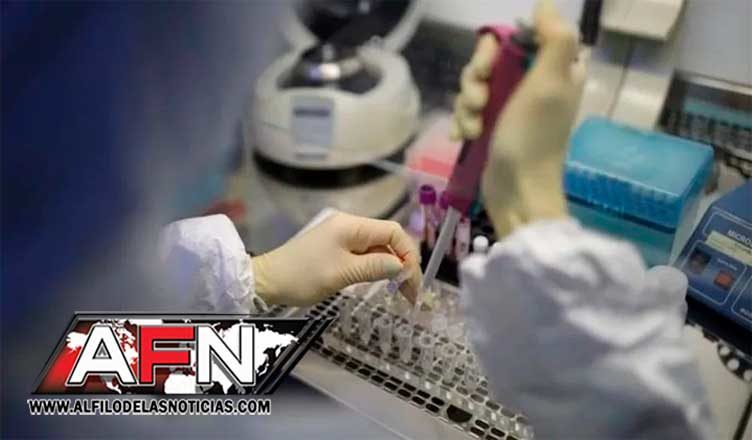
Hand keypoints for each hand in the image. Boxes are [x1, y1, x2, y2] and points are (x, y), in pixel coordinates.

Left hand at [252, 212, 420, 305]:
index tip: (412, 280)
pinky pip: (366, 257)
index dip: (408, 254)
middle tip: (412, 294)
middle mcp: (351, 227)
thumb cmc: (302, 276)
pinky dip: (378, 271)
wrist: (267, 281)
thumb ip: (374, 268)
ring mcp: (344, 239)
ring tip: (403, 294)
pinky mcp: (338, 250)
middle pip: (389, 241)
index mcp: (352, 226)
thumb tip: (402, 267)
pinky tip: (385, 285)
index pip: (393, 232)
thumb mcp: (342, 274)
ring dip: (393, 270)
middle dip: (404, 265)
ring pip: (379, 251)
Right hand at [451, 0, 585, 238]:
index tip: (488, 64)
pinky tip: (462, 137)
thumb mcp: (550, 84)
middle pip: (490, 59)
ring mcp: (511, 106)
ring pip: (475, 85)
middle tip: (479, 100)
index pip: (519, 36)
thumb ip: (554, 38)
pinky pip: (468, 110)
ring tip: (473, 128)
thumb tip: (545, 3)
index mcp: (555, 68)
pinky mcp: (492, 126)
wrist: (517, 192)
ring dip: (467, 105)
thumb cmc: (533, 138)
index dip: (496, 46)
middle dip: (475, 79)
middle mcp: (533, 83)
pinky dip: (463, 122)